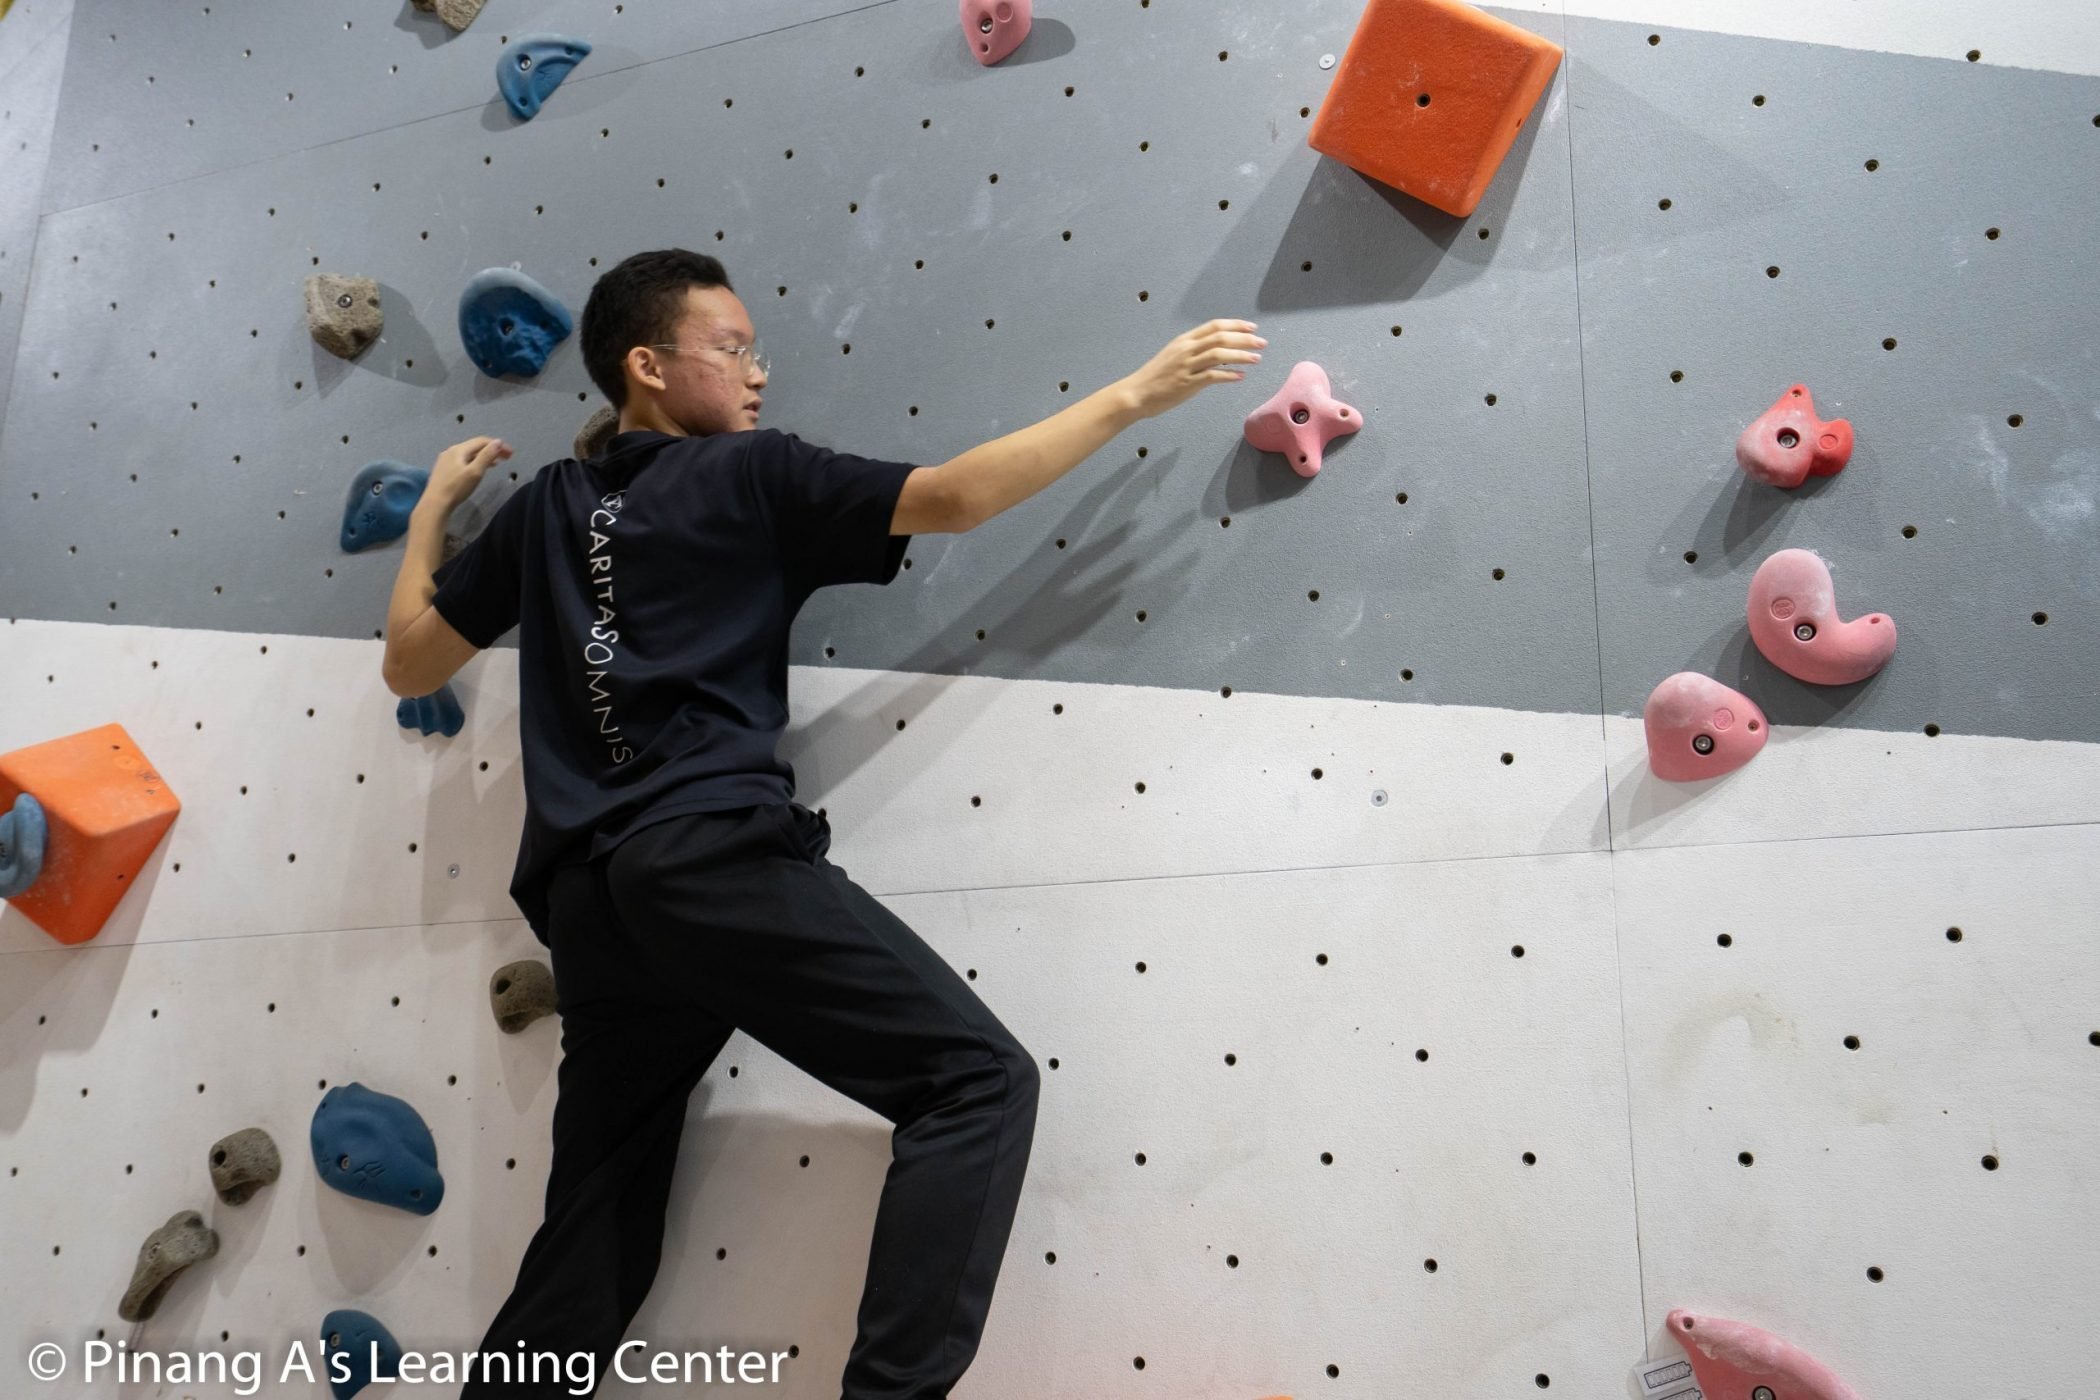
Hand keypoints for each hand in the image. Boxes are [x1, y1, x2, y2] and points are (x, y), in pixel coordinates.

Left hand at [427, 436, 511, 511]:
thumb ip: (487, 456)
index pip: (482, 441)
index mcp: (459, 449)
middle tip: (507, 457)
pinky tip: (479, 470)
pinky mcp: (443, 470)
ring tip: (497, 463)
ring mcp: (446, 460)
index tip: (511, 454)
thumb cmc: (456, 488)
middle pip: (475, 446)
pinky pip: (463, 461)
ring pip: (469, 454)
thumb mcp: (475, 472)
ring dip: (484, 456)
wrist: (435, 504)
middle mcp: (451, 451)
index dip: (498, 445)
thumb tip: (498, 441)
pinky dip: (474, 462)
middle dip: (492, 450)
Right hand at [1117, 320, 1263, 420]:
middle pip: (1221, 337)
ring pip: (1219, 354)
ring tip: (1256, 358)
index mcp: (1184, 340)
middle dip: (1244, 339)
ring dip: (1241, 355)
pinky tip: (1240, 377)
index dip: (1235, 325)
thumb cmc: (1155, 377)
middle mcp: (1186, 349)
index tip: (1252, 328)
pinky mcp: (1187, 383)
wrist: (1136, 393)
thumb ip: (1195, 352)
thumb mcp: (1174, 357)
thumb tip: (1221, 354)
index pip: (1214, 326)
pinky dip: (1229, 375)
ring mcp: (1186, 366)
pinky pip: (1213, 376)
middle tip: (1262, 343)